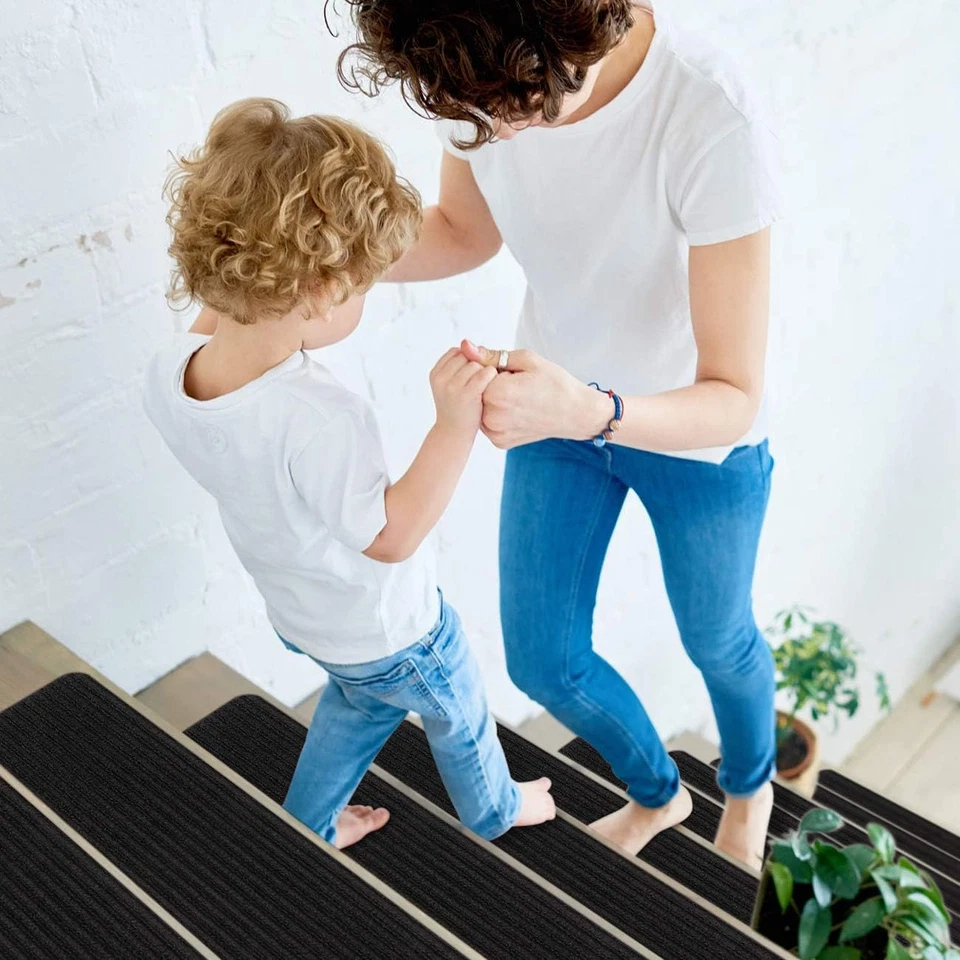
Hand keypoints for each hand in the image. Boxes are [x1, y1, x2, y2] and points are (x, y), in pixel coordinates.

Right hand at [429, 347, 498, 436]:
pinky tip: (490, 388)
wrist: (454, 434)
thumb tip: (470, 343)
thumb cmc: (457, 408)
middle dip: (476, 366)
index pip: (457, 351)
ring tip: (481, 389)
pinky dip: (491, 378)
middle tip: (476, 384)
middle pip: (467, 356)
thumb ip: (457, 365)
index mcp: (435, 373)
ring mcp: (452, 386)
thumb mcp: (450, 384)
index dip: (468, 361)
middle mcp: (441, 378)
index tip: (470, 377)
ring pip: (477, 364)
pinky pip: (485, 374)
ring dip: (485, 373)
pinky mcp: (467, 394)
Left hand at [460, 340, 612, 448]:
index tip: (516, 376)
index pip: (480, 373)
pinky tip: (518, 412)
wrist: (575, 413)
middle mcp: (493, 417)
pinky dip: (498, 415)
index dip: (497, 370)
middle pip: (479, 392)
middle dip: (493, 386)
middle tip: (519, 389)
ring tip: (519, 400)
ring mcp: (496, 433)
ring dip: (493, 401)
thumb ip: (491, 355)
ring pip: (482, 408)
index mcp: (498, 393)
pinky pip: (489, 423)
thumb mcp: (526, 360)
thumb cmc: (554, 382)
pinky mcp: (500, 442)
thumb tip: (465, 346)